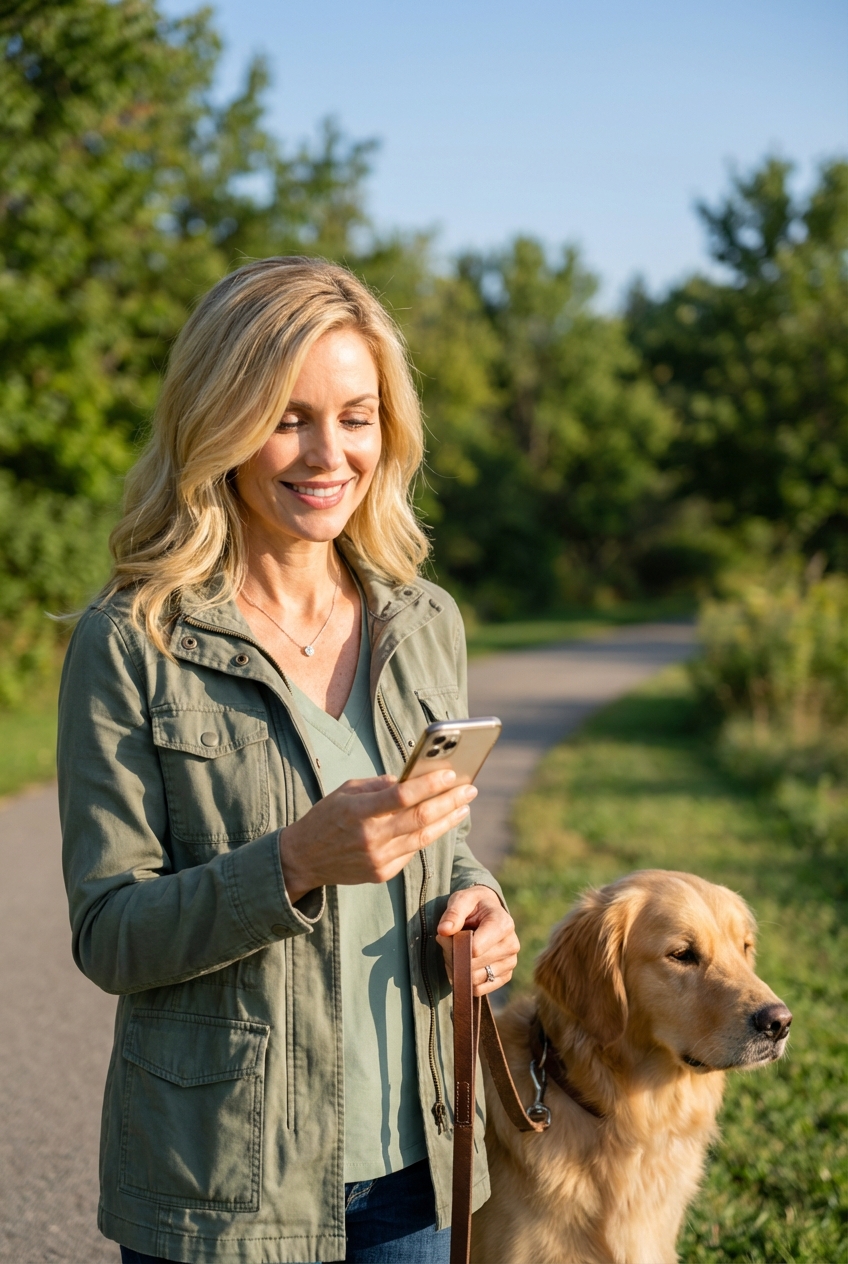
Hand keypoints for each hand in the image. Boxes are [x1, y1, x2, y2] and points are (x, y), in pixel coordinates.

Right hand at [279, 770, 476, 902]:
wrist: (304, 859)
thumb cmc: (326, 817)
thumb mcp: (346, 791)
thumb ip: (378, 784)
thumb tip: (411, 780)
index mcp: (358, 811)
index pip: (402, 796)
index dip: (430, 784)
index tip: (451, 774)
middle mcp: (370, 837)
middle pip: (420, 818)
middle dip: (450, 801)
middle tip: (469, 789)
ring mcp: (378, 859)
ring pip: (423, 837)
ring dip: (448, 820)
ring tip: (464, 806)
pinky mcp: (382, 873)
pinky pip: (412, 852)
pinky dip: (428, 835)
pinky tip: (442, 823)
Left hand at [436, 886, 518, 996]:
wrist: (486, 912)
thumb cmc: (473, 905)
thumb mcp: (461, 900)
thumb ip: (453, 913)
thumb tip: (444, 930)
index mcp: (503, 923)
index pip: (476, 948)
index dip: (456, 946)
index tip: (447, 933)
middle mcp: (511, 944)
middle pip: (473, 965)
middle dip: (454, 956)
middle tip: (448, 943)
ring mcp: (510, 962)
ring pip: (475, 979)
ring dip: (458, 969)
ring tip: (456, 952)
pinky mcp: (505, 976)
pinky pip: (479, 989)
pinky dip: (466, 981)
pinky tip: (464, 965)